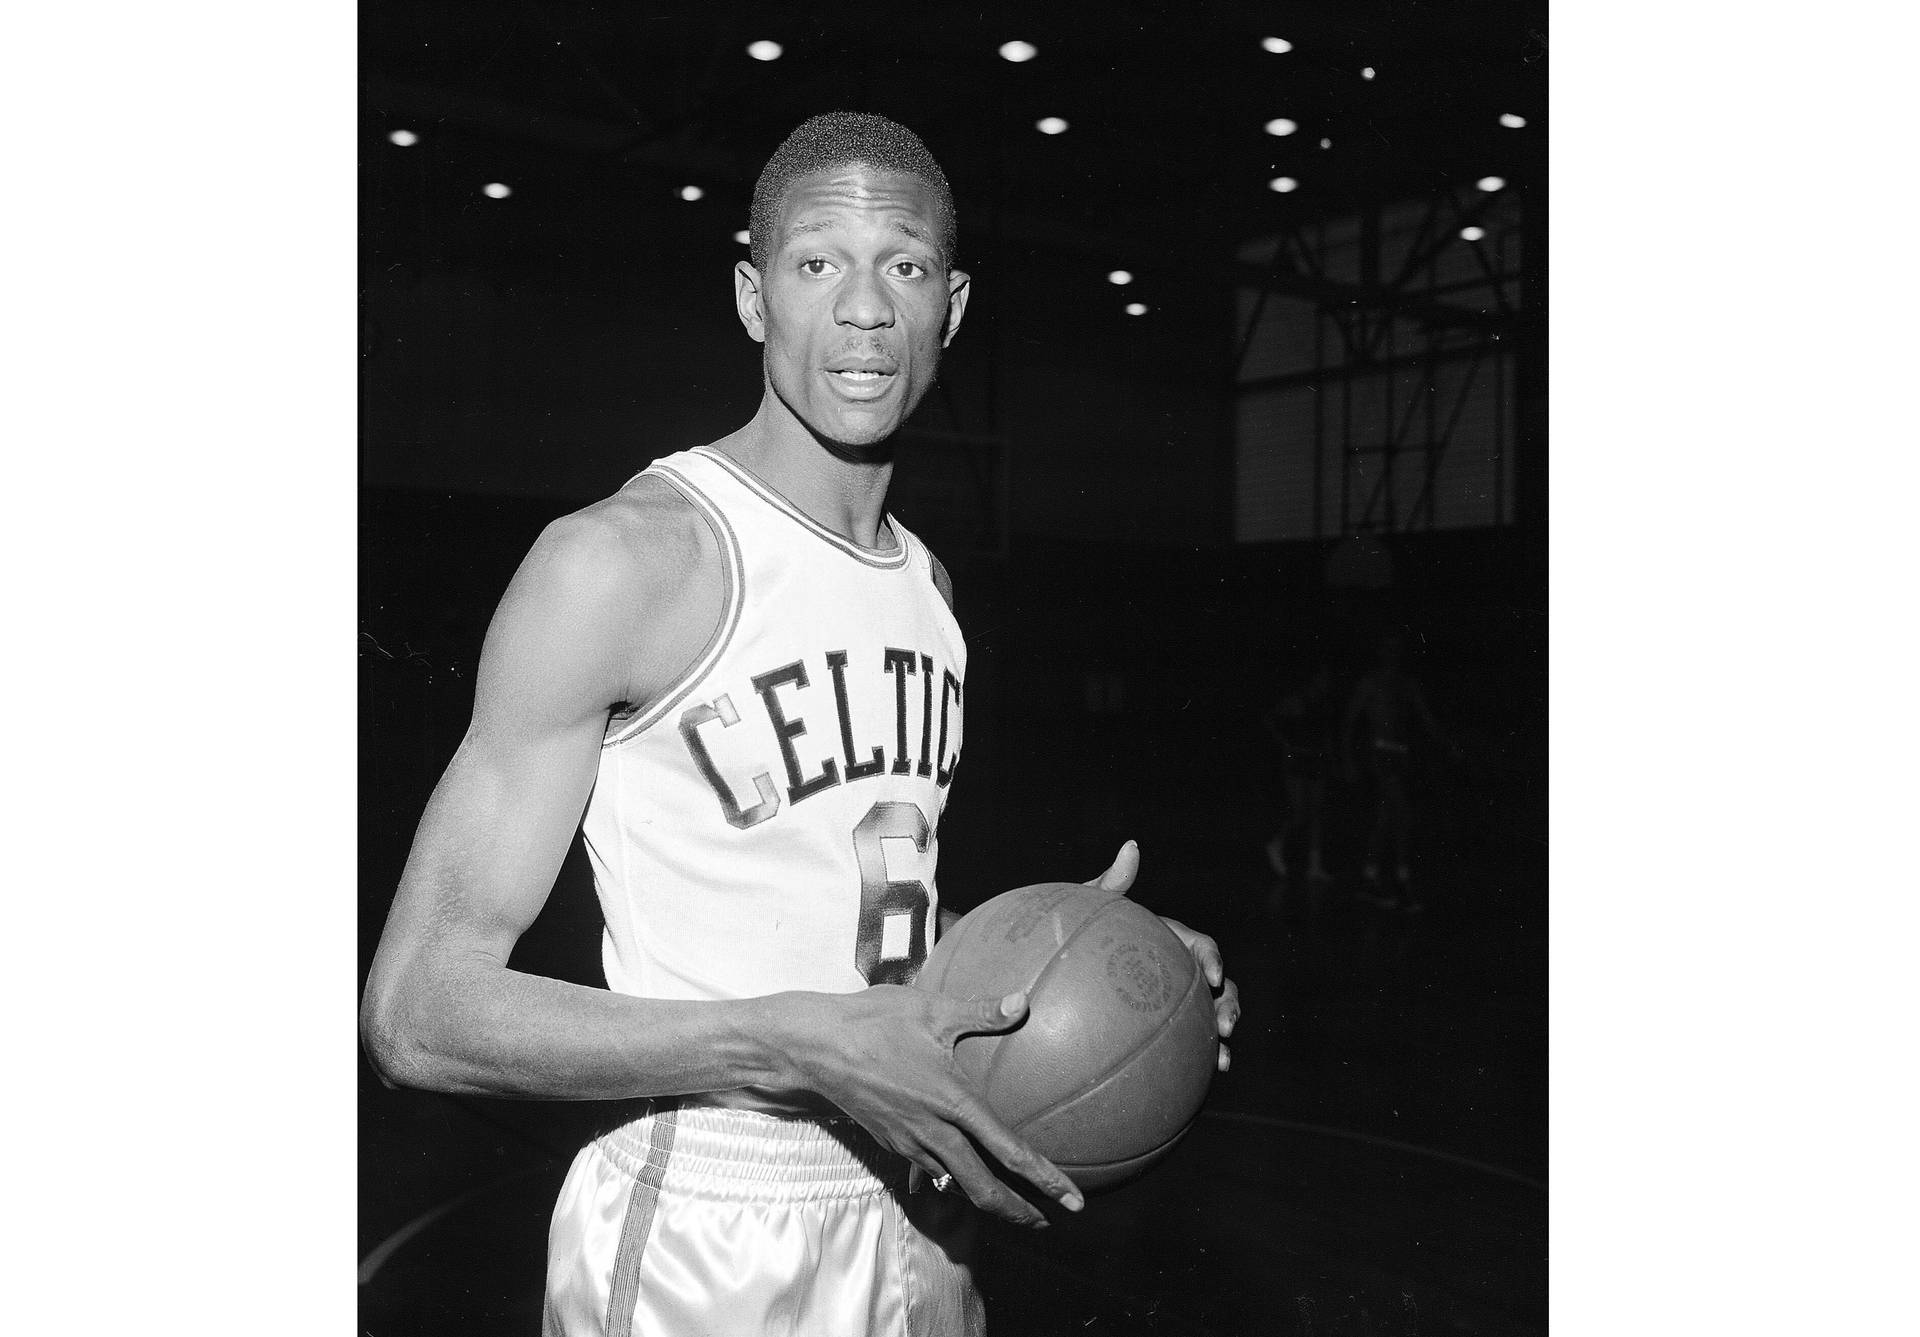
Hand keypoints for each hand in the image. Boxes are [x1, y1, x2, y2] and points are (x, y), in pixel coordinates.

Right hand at [780, 986, 1082, 1228]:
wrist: (815, 1048)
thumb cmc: (874, 1022)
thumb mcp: (930, 1008)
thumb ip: (980, 1010)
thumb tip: (1024, 1001)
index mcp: (953, 1102)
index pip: (1009, 1151)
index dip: (1045, 1180)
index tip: (1073, 1200)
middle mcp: (933, 1131)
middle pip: (983, 1188)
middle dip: (1018, 1211)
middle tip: (1047, 1221)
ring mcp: (909, 1141)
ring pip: (955, 1184)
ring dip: (986, 1200)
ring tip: (1012, 1206)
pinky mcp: (890, 1141)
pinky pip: (929, 1171)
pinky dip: (951, 1182)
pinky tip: (959, 1177)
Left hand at [1086, 841, 1240, 1073]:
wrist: (1048, 976)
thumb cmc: (1065, 931)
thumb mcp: (1086, 905)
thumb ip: (1110, 882)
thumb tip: (1132, 846)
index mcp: (1162, 941)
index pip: (1197, 945)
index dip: (1210, 958)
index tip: (1212, 975)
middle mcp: (1170, 973)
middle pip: (1215, 987)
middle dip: (1229, 1005)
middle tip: (1226, 1026)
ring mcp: (1164, 1004)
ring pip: (1204, 1020)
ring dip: (1221, 1038)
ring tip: (1224, 1061)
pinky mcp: (1155, 1031)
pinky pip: (1178, 1048)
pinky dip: (1192, 1064)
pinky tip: (1194, 1085)